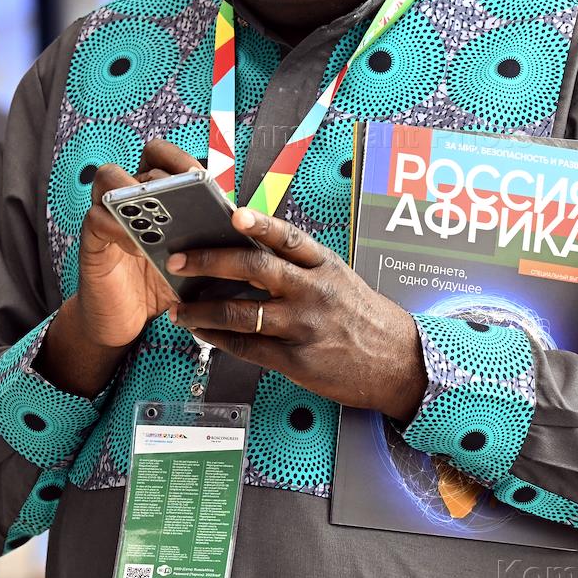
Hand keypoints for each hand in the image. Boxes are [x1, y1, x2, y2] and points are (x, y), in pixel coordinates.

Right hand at [35, 139, 189, 396]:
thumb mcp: (192, 258)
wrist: (129, 323)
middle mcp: (130, 197)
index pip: (161, 154)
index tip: (200, 175)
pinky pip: (98, 219)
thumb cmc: (164, 284)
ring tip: (158, 219)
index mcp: (156, 194)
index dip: (179, 157)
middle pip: (142, 162)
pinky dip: (121, 230)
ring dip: (137, 193)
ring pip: (109, 178)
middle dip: (165, 173)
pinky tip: (140, 249)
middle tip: (182, 192)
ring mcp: (108, 215)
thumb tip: (236, 219)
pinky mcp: (92, 239)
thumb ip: (206, 234)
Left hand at [168, 209, 427, 422]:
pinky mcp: (297, 360)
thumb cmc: (363, 318)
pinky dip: (219, 340)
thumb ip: (300, 267)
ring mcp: (304, 326)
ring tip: (179, 310)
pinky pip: (248, 348)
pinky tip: (203, 334)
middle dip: (209, 262)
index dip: (258, 223)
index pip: (287, 237)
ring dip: (202, 311)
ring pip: (241, 312)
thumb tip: (246, 254)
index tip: (231, 214)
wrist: (399, 363)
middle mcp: (313, 291)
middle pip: (254, 268)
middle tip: (178, 260)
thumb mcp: (339, 280)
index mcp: (325, 266)